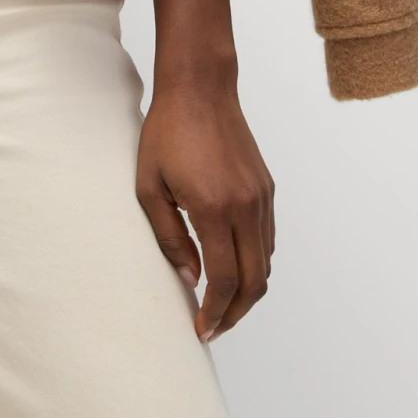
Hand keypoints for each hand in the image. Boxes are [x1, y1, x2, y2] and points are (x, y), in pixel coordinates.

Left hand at [136, 74, 274, 342]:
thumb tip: (189, 279)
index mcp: (214, 209)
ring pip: (266, 263)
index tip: (201, 329)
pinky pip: (267, 239)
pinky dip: (254, 263)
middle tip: (213, 327)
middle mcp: (246, 207)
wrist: (200, 88)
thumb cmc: (166, 133)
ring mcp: (261, 197)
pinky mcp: (267, 188)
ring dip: (247, 291)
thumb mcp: (149, 187)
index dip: (214, 313)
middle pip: (254, 282)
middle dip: (235, 314)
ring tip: (221, 303)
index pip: (224, 281)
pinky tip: (232, 266)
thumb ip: (169, 238)